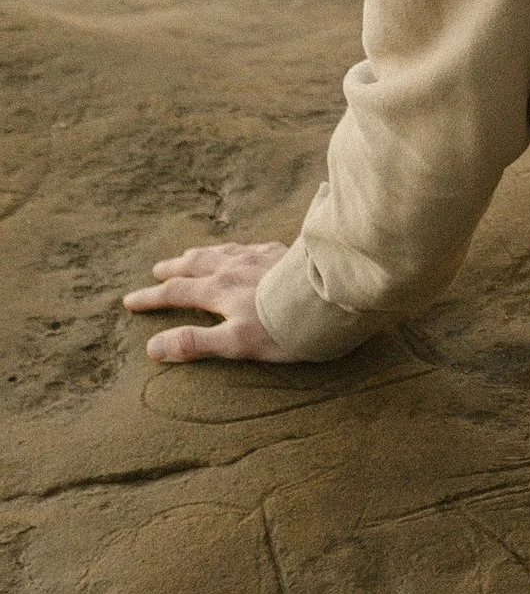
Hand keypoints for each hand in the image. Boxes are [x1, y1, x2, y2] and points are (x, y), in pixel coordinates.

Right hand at [123, 242, 296, 362]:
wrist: (335, 296)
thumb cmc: (286, 326)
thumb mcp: (236, 343)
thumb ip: (195, 343)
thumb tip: (153, 347)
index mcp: (219, 289)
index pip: (176, 292)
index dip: (152, 297)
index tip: (130, 300)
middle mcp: (236, 267)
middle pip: (196, 265)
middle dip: (174, 269)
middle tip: (157, 269)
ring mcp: (262, 256)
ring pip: (224, 251)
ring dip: (203, 254)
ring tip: (192, 254)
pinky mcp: (287, 252)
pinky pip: (254, 245)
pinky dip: (239, 247)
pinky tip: (246, 249)